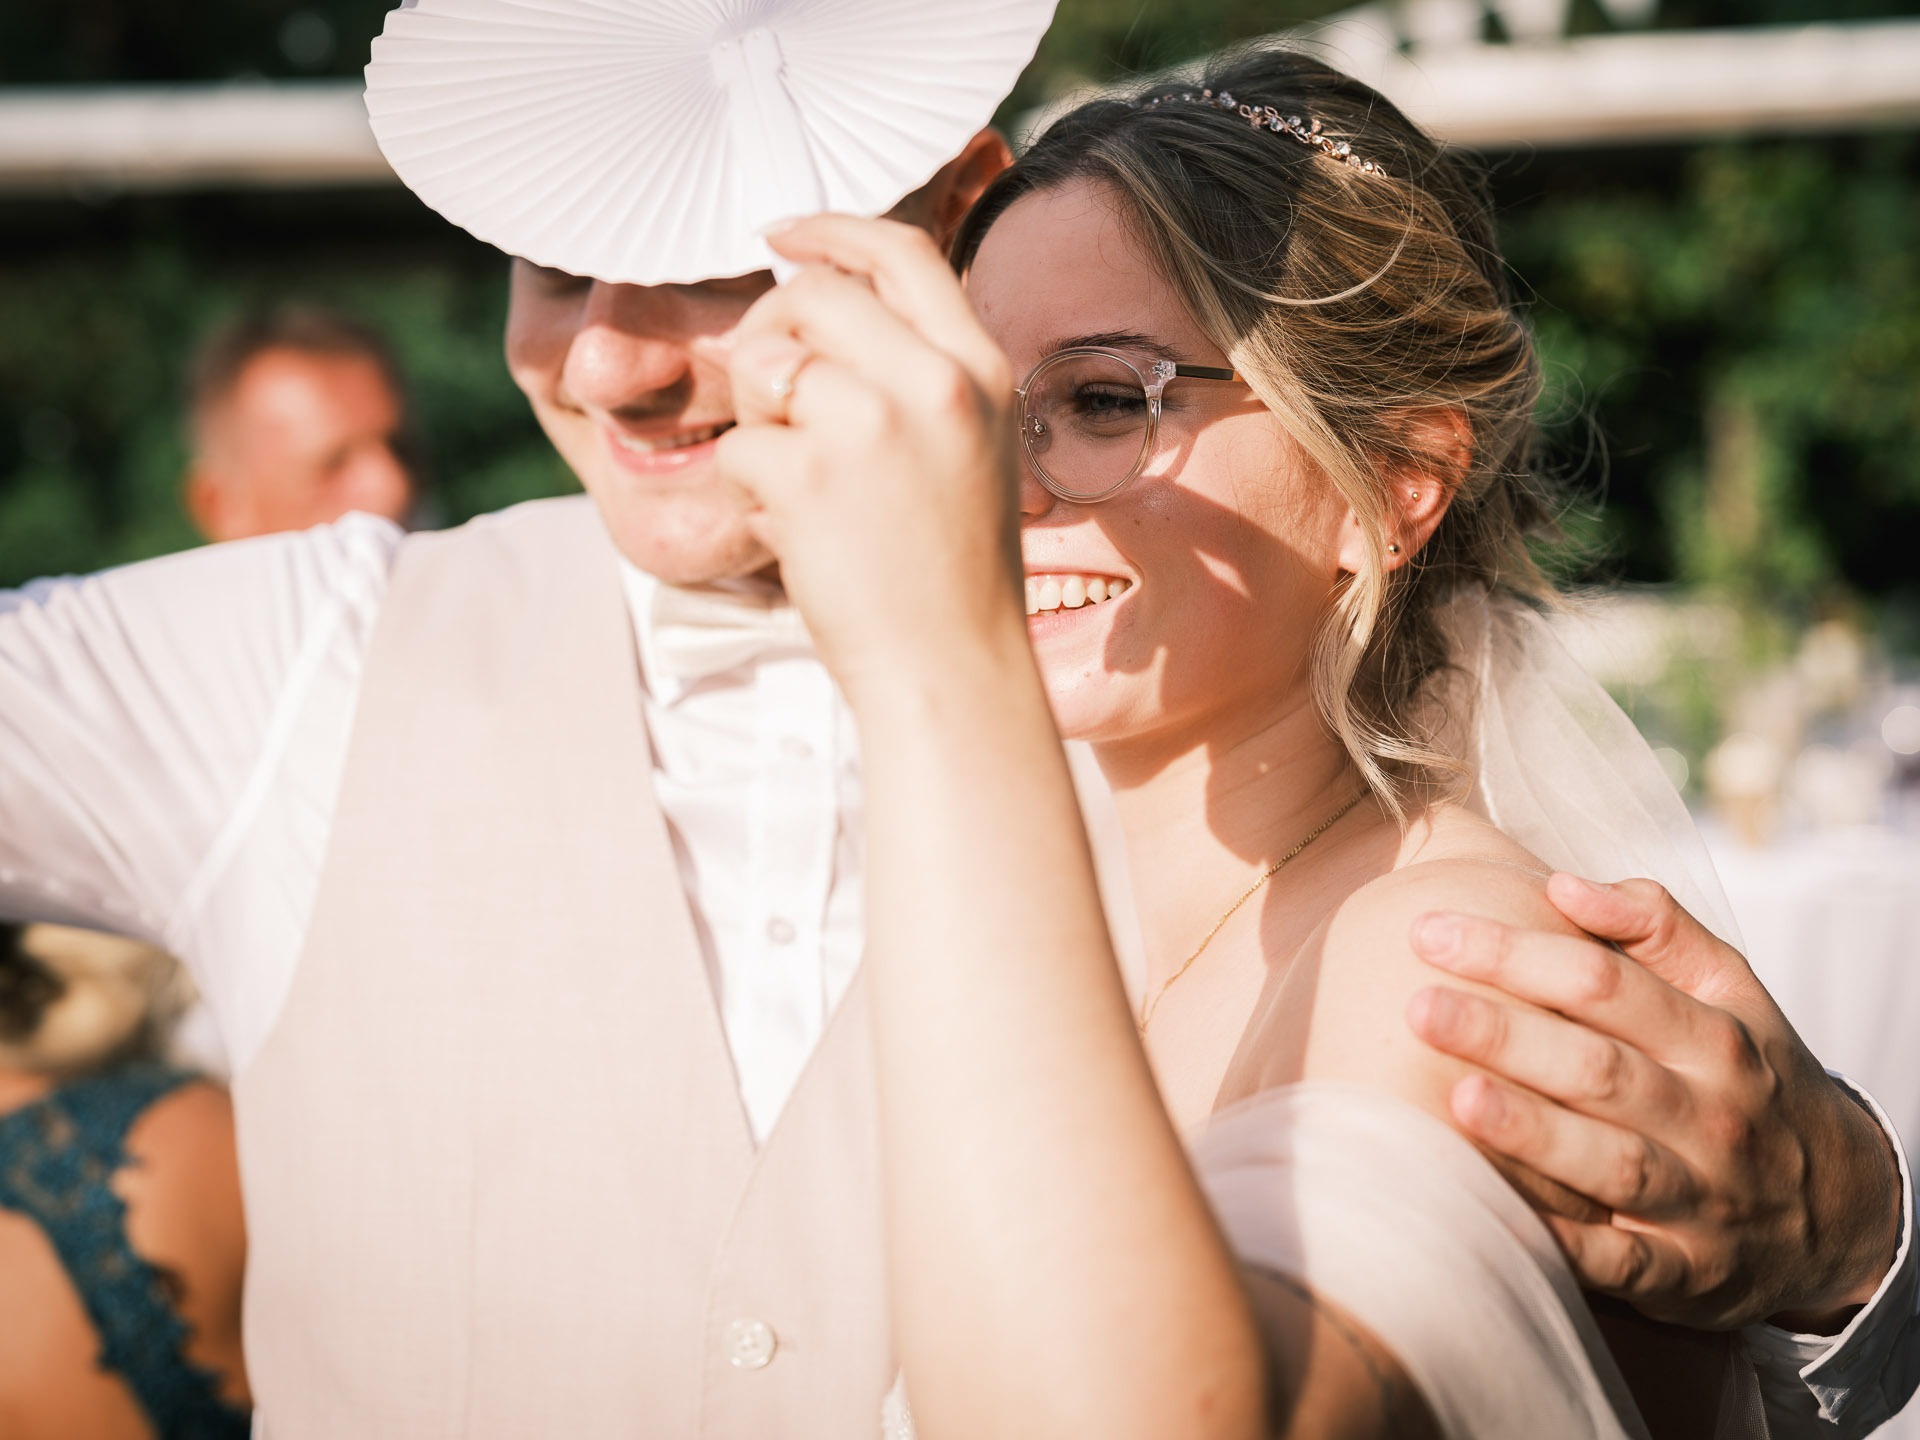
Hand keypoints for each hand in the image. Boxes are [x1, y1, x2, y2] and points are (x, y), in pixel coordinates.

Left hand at [708, 216, 1025, 703]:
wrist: (952, 670)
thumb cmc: (953, 574)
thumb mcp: (973, 450)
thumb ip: (919, 377)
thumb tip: (820, 314)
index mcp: (980, 369)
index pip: (903, 252)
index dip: (832, 229)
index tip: (783, 233)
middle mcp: (932, 381)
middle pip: (812, 295)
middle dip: (768, 332)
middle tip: (768, 393)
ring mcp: (871, 423)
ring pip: (764, 365)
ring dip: (758, 420)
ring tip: (800, 484)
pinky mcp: (810, 474)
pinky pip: (741, 447)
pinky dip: (750, 493)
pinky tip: (797, 534)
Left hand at [1405, 872, 1900, 1331]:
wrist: (1840, 1209)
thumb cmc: (1747, 1075)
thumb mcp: (1732, 991)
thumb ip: (1656, 927)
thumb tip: (1564, 884)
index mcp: (1714, 1039)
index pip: (1605, 983)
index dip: (1516, 953)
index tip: (1428, 931)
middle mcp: (1710, 1117)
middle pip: (1599, 1068)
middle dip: (1506, 1035)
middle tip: (1417, 1006)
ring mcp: (1701, 1200)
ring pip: (1613, 1164)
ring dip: (1534, 1133)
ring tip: (1457, 1097)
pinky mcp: (1686, 1274)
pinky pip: (1623, 1264)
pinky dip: (1567, 1244)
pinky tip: (1501, 1213)